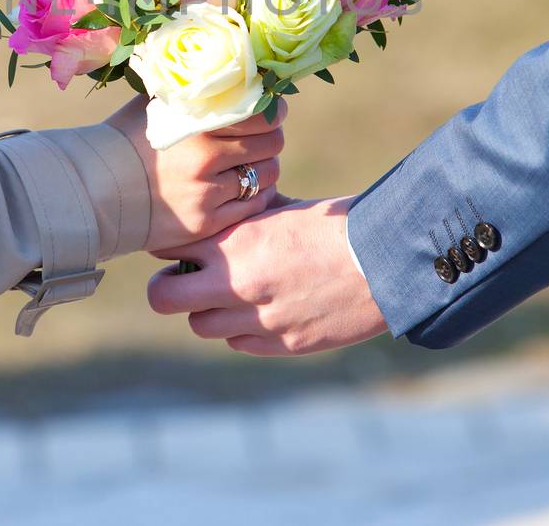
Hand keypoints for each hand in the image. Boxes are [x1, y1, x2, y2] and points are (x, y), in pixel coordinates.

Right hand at [106, 95, 285, 252]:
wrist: (92, 190)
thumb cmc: (123, 140)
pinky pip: (253, 205)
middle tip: (261, 137)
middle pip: (271, 143)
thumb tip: (229, 71)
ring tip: (249, 163)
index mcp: (196, 122)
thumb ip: (192, 90)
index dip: (273, 110)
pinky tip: (241, 186)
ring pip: (267, 175)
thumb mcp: (155, 104)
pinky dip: (254, 194)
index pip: (262, 113)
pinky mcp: (206, 222)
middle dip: (271, 138)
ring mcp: (207, 193)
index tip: (272, 110)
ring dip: (264, 167)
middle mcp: (206, 157)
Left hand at [146, 195, 387, 355]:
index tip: (176, 248)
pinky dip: (240, 329)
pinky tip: (260, 311)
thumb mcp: (282, 207)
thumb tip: (222, 205)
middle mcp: (237, 283)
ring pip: (200, 325)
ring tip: (227, 295)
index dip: (167, 248)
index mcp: (235, 242)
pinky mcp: (281, 344)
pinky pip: (238, 343)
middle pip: (164, 298)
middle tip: (183, 280)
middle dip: (168, 288)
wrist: (384, 262)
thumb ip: (245, 214)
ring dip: (206, 311)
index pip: (168, 248)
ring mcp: (258, 319)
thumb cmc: (335, 225)